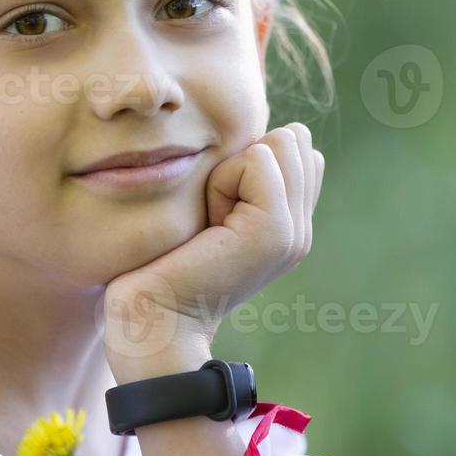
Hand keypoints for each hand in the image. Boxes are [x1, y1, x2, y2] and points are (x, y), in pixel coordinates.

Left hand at [101, 123, 324, 369]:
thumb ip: (243, 178)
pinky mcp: (277, 229)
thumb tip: (266, 139)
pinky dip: (222, 181)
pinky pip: (259, 160)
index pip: (298, 150)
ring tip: (211, 221)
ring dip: (229, 171)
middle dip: (241, 162)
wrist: (154, 317)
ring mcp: (295, 232)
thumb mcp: (210, 210)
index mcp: (290, 225)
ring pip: (278, 146)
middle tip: (213, 215)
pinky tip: (210, 224)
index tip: (217, 210)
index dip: (247, 160)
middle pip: (293, 141)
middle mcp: (300, 230)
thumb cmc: (164, 264)